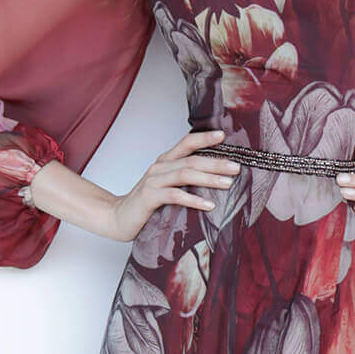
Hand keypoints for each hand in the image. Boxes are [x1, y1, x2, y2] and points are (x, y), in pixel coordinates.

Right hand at [107, 128, 241, 243]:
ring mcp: (154, 181)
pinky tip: (208, 205)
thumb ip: (185, 181)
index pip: (186, 143)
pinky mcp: (150, 197)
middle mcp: (160, 167)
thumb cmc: (147, 204)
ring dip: (209, 179)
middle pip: (191, 160)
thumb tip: (216, 180)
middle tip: (236, 167)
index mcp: (165, 162)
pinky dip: (193, 200)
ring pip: (185, 174)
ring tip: (228, 184)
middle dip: (216, 163)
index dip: (204, 138)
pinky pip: (175, 196)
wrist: (118, 218)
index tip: (223, 136)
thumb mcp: (167, 187)